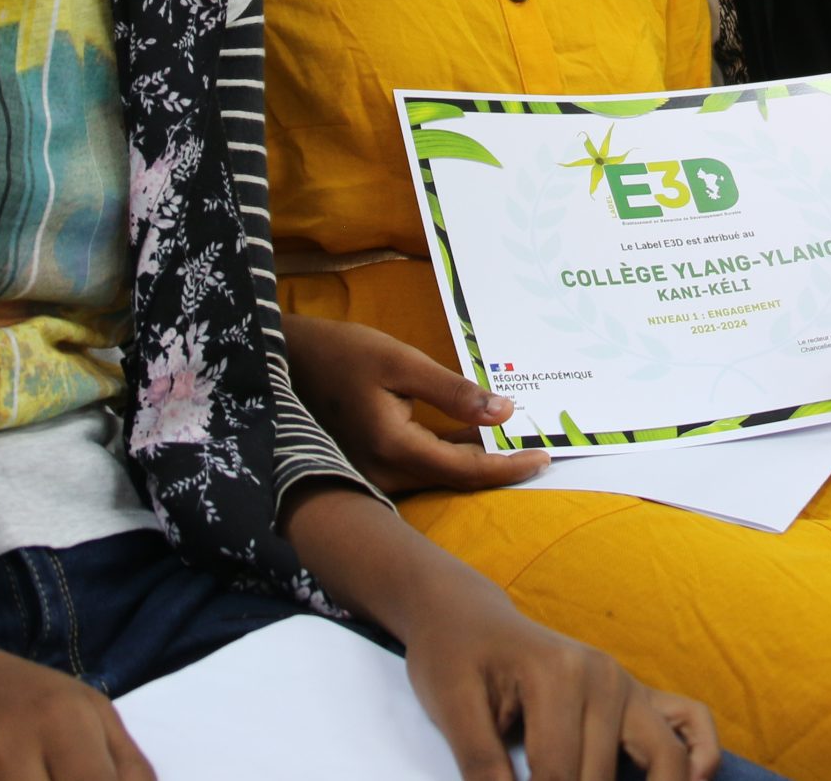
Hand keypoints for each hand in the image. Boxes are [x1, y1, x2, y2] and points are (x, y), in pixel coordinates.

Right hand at [285, 315, 549, 495]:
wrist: (286, 359)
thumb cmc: (342, 353)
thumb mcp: (400, 361)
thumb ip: (453, 391)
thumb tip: (504, 412)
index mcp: (394, 448)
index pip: (466, 469)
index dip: (508, 466)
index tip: (544, 457)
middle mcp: (383, 474)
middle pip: (455, 478)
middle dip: (499, 465)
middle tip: (539, 449)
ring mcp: (373, 475)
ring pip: (438, 474)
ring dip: (476, 459)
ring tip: (514, 441)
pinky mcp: (369, 466)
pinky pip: (420, 466)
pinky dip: (450, 452)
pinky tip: (473, 435)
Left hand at [401, 581, 720, 780]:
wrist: (468, 617)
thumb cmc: (454, 658)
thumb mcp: (450, 708)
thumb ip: (481, 766)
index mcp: (558, 675)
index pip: (557, 778)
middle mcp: (606, 677)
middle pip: (604, 780)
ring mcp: (628, 683)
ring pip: (665, 761)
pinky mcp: (638, 692)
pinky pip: (692, 722)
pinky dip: (698, 759)